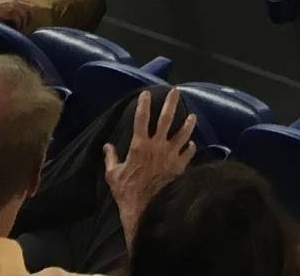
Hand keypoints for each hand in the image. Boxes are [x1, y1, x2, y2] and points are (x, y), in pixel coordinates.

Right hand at [0, 0, 37, 31]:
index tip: (27, 21)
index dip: (29, 13)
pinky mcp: (10, 11)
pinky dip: (17, 26)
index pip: (27, 4)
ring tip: (18, 31)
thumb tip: (14, 18)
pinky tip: (14, 31)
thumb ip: (7, 9)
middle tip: (25, 28)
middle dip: (28, 19)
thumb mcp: (0, 7)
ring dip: (22, 25)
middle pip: (29, 9)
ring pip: (24, 16)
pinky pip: (18, 20)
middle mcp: (14, 1)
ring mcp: (12, 5)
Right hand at [107, 86, 197, 245]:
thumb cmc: (128, 192)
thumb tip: (106, 146)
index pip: (141, 119)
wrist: (147, 208)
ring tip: (193, 116)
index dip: (143, 104)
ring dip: (188, 124)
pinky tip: (192, 145)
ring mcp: (171, 155)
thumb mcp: (113, 175)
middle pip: (166, 119)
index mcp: (140, 145)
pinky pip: (188, 153)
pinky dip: (190, 148)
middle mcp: (157, 146)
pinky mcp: (180, 165)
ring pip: (183, 133)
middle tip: (176, 91)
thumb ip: (110, 158)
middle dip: (171, 103)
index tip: (147, 93)